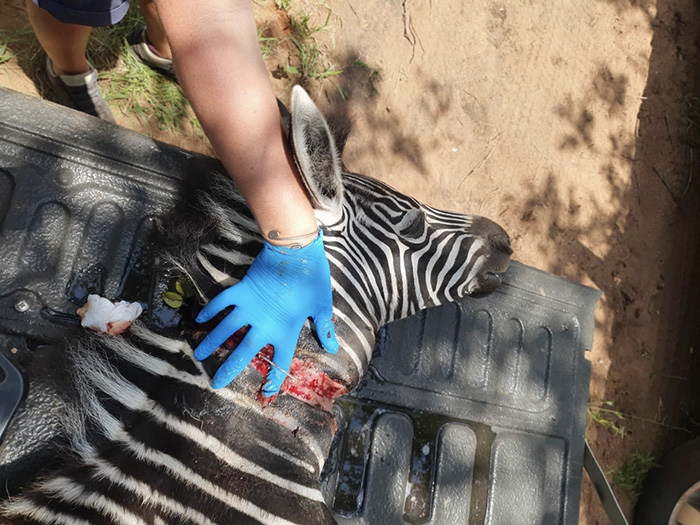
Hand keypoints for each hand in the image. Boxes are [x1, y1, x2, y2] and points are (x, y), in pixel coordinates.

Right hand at [193, 229, 337, 393]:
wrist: (295, 251)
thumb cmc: (312, 278)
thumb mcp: (322, 305)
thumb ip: (324, 328)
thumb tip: (332, 348)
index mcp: (286, 330)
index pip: (280, 361)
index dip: (273, 380)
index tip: (266, 392)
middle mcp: (264, 324)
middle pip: (243, 353)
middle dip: (228, 370)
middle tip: (216, 384)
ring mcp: (249, 307)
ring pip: (225, 330)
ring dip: (211, 343)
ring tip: (199, 355)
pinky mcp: (241, 290)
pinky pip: (221, 302)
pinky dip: (210, 310)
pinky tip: (200, 318)